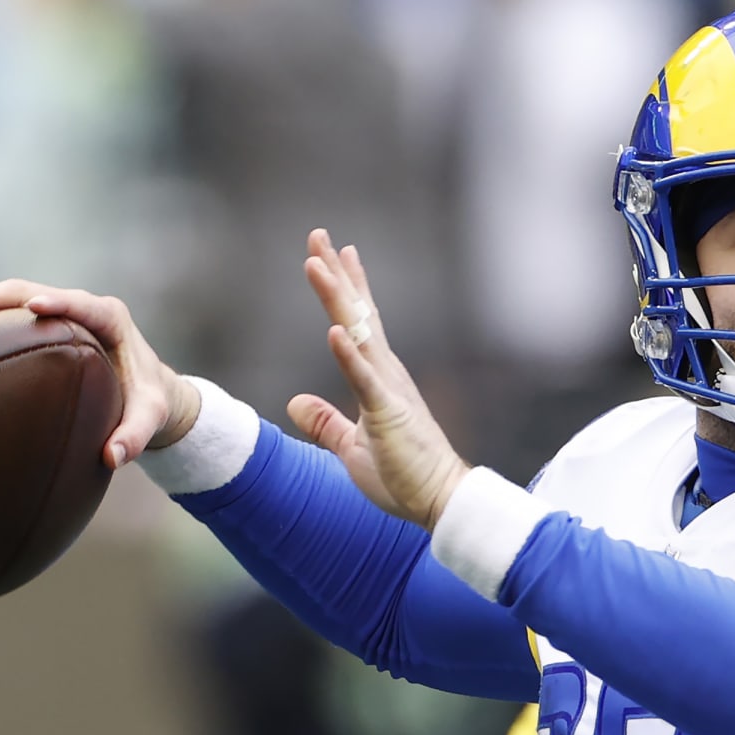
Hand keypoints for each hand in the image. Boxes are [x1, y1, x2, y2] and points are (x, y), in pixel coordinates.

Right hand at [0, 280, 197, 468]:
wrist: (150, 389)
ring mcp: (58, 310)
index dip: (57, 302)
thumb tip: (112, 458)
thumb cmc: (150, 401)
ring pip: (7, 299)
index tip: (32, 309)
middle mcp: (81, 307)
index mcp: (110, 318)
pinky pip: (3, 316)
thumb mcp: (150, 419)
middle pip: (27, 292)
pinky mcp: (41, 322)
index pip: (80, 304)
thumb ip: (135, 437)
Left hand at [291, 230, 468, 528]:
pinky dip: (348, 354)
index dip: (344, 288)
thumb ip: (325, 422)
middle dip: (336, 274)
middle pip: (357, 313)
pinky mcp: (389, 414)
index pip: (358, 324)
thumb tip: (294, 402)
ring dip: (336, 298)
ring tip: (316, 263)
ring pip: (358, 333)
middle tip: (317, 235)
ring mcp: (388, 390)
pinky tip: (333, 329)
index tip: (329, 254)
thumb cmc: (402, 476)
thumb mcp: (351, 447)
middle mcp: (386, 373)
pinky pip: (364, 380)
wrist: (440, 500)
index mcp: (379, 379)